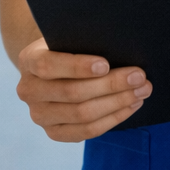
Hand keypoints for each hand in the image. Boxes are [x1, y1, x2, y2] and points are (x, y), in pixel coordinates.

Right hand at [15, 39, 151, 141]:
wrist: (51, 67)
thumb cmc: (68, 45)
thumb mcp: (68, 36)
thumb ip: (84, 39)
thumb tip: (121, 44)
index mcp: (29, 60)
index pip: (49, 65)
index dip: (78, 66)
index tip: (106, 64)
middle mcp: (28, 91)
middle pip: (72, 93)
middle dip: (111, 85)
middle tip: (139, 76)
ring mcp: (39, 115)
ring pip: (82, 115)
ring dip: (117, 103)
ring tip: (141, 91)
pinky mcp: (53, 132)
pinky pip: (87, 132)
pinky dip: (113, 118)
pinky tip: (131, 105)